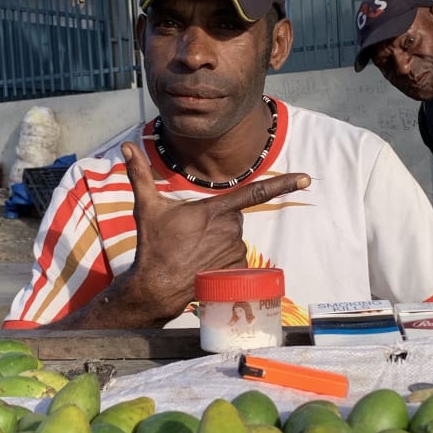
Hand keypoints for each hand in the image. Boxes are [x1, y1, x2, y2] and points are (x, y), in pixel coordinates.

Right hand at [121, 141, 310, 318]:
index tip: (307, 178)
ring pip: (234, 238)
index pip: (255, 192)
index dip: (284, 184)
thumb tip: (125, 147)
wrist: (156, 286)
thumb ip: (140, 174)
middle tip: (192, 236)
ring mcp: (235, 251)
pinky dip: (224, 260)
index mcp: (214, 209)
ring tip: (195, 252)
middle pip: (233, 217)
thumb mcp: (147, 207)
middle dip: (217, 222)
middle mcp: (229, 229)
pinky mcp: (237, 269)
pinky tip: (204, 265)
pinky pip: (237, 258)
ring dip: (219, 242)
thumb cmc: (154, 245)